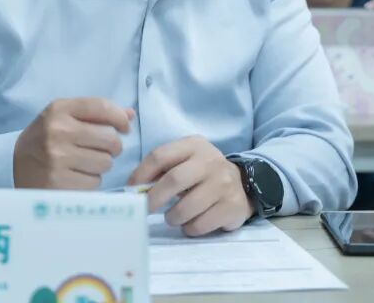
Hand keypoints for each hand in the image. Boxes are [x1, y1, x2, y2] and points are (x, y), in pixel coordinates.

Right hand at [14, 97, 133, 189]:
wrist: (13, 166)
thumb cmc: (45, 139)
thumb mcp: (64, 117)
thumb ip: (96, 113)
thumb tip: (130, 115)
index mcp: (59, 110)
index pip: (101, 107)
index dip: (119, 118)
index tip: (124, 127)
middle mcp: (57, 131)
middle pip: (110, 138)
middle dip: (112, 146)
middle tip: (100, 150)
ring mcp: (57, 158)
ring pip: (105, 162)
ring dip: (100, 165)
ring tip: (83, 163)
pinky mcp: (58, 182)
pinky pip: (94, 182)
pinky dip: (90, 181)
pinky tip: (75, 177)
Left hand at [127, 136, 254, 236]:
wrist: (242, 184)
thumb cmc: (202, 173)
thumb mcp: (185, 160)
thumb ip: (161, 169)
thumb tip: (133, 188)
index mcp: (194, 145)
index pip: (160, 156)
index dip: (141, 174)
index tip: (131, 190)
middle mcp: (210, 161)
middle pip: (173, 180)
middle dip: (153, 199)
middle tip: (145, 209)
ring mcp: (223, 184)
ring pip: (186, 208)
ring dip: (172, 217)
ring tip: (172, 217)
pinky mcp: (232, 207)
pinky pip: (200, 225)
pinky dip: (189, 228)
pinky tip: (192, 222)